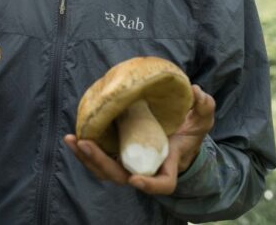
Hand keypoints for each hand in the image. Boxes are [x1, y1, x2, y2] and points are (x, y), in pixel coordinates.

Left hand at [64, 84, 214, 194]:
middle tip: (85, 145)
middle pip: (120, 176)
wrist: (174, 133)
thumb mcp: (201, 119)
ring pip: (105, 169)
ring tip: (72, 140)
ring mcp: (128, 162)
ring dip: (86, 158)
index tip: (136, 179)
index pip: (162, 183)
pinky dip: (84, 150)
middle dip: (101, 163)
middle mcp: (144, 168)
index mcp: (167, 165)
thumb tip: (195, 90)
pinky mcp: (117, 153)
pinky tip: (71, 137)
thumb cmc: (188, 131)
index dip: (149, 184)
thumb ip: (204, 106)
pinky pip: (99, 157)